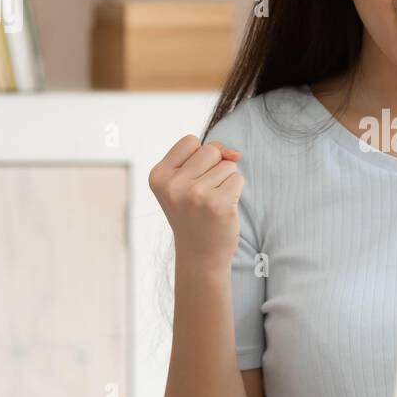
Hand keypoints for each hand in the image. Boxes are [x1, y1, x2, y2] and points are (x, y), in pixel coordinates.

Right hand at [148, 136, 243, 271]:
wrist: (200, 255)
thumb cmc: (195, 214)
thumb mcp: (188, 180)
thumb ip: (208, 155)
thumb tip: (235, 154)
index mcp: (158, 175)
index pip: (190, 141)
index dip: (199, 158)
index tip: (191, 182)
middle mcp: (173, 184)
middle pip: (211, 150)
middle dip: (214, 168)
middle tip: (203, 196)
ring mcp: (195, 195)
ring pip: (227, 164)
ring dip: (226, 181)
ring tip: (212, 203)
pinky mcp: (218, 204)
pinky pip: (238, 179)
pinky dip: (235, 191)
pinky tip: (223, 209)